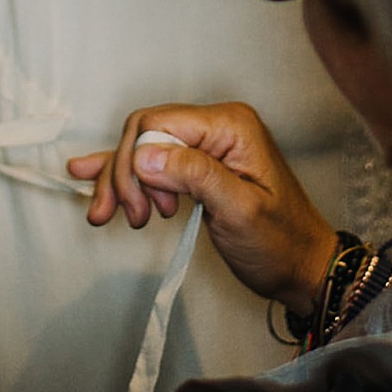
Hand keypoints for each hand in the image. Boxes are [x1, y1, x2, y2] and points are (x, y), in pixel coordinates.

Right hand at [68, 102, 338, 312]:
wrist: (302, 267)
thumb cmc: (280, 242)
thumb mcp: (240, 210)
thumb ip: (194, 175)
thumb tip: (142, 155)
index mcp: (229, 125)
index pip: (157, 123)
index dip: (132, 162)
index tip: (135, 209)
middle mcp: (217, 125)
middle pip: (145, 134)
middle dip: (123, 174)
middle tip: (125, 218)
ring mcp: (207, 145)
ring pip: (144, 149)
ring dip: (122, 181)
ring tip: (111, 216)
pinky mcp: (199, 166)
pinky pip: (155, 161)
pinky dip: (125, 173)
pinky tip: (89, 175)